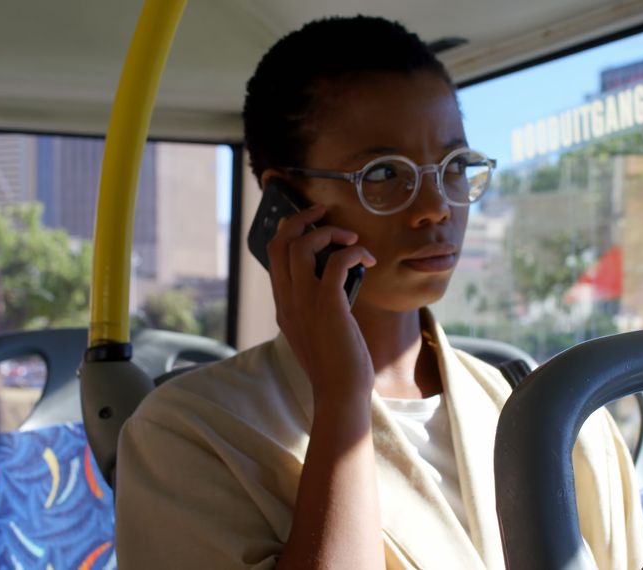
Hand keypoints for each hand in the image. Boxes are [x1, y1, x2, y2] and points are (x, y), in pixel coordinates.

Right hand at [266, 205, 377, 403]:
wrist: (340, 393)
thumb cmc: (336, 366)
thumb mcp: (317, 332)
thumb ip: (317, 307)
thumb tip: (338, 280)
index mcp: (283, 306)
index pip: (274, 256)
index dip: (288, 231)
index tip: (308, 222)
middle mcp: (288, 300)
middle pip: (280, 242)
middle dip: (302, 219)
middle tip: (324, 213)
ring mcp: (304, 302)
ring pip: (302, 245)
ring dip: (329, 232)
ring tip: (351, 238)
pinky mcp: (328, 305)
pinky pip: (336, 261)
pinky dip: (353, 251)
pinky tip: (368, 259)